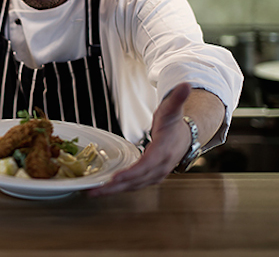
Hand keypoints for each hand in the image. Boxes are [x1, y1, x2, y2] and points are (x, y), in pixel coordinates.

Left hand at [87, 82, 191, 196]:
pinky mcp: (150, 177)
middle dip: (115, 186)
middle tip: (94, 191)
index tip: (117, 178)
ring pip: (133, 186)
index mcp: (164, 151)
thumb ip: (176, 99)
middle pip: (136, 180)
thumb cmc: (174, 123)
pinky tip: (103, 189)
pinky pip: (133, 185)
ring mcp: (156, 174)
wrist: (185, 136)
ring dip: (114, 191)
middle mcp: (160, 166)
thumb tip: (185, 85)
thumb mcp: (172, 109)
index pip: (147, 164)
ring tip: (93, 193)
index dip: (132, 173)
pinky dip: (119, 188)